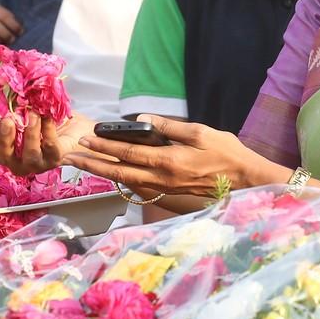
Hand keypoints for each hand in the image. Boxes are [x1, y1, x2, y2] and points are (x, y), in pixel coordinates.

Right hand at [0, 109, 93, 175]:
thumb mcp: (27, 113)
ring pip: (30, 154)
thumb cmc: (45, 120)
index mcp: (9, 152)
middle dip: (6, 138)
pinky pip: (50, 145)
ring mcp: (38, 164)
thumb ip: (15, 109)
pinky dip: (48, 129)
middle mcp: (20, 162)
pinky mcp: (55, 159)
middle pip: (6, 157)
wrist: (75, 128)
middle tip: (9, 119)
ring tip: (33, 114)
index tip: (2, 119)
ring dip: (31, 132)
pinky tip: (48, 117)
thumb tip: (5, 94)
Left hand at [62, 115, 285, 198]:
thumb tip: (144, 121)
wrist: (247, 184)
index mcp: (168, 161)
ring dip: (105, 174)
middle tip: (72, 157)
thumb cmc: (228, 155)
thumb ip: (171, 128)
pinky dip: (123, 182)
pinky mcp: (171, 197)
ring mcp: (165, 192)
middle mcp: (162, 180)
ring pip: (127, 183)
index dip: (104, 147)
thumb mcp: (203, 133)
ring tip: (87, 166)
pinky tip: (116, 177)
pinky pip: (140, 190)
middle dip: (94, 164)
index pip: (127, 153)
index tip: (85, 140)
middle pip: (119, 172)